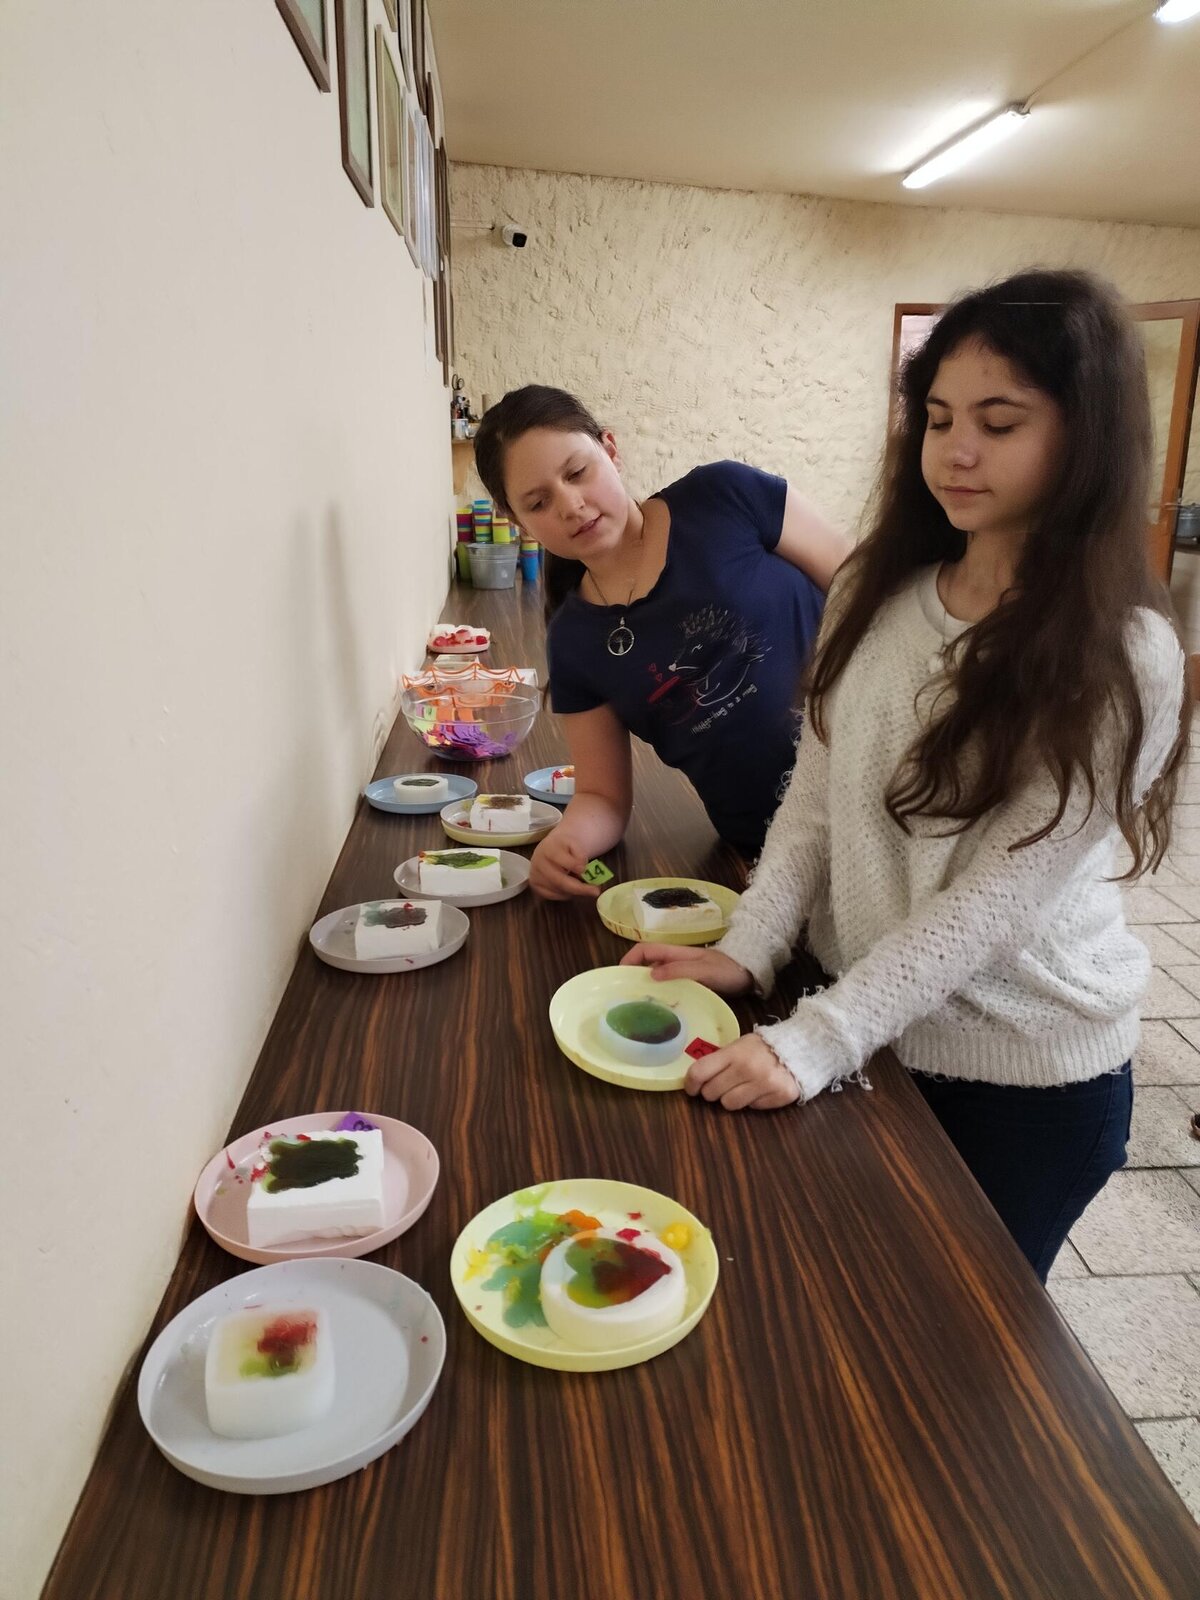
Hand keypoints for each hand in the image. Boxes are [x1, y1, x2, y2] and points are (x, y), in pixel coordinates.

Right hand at [529, 828, 601, 900]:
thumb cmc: (566, 846)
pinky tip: (570, 889)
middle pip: (559, 881)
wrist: (551, 846)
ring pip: (557, 890)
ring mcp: (535, 874)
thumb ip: (580, 854)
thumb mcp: (575, 844)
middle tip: (595, 891)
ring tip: (582, 886)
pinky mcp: (535, 885)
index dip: (573, 865)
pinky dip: (564, 895)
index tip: (584, 869)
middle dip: (580, 888)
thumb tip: (582, 869)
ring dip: (573, 892)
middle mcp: (538, 862)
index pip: (560, 859)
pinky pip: (552, 896)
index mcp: (549, 848)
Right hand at [620, 943, 753, 994]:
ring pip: (656, 976)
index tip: (619, 975)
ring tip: (638, 1005)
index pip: (644, 950)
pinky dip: (659, 994)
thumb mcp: (702, 970)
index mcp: (675, 953)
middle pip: (646, 963)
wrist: (748, 973)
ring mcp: (682, 971)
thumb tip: (651, 974)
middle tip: (625, 995)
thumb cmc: (726, 969)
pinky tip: (659, 1009)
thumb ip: (679, 970)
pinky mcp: (689, 982)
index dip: (629, 959)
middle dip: (633, 975)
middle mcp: (675, 960)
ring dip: (645, 986)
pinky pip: (668, 986)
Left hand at [684, 1032, 799, 1110]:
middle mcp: (748, 1068)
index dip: (690, 1083)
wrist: (802, 1047)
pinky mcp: (778, 1097)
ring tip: (742, 1087)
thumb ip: (721, 1059)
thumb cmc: (764, 1047)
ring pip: (729, 1104)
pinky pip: (752, 1108)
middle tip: (721, 1085)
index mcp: (735, 1052)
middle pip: (711, 1092)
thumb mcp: (740, 1044)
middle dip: (712, 1091)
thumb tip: (697, 1078)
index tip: (691, 1088)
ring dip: (731, 1098)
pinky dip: (752, 1101)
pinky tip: (760, 1089)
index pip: (700, 1072)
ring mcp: (764, 1084)